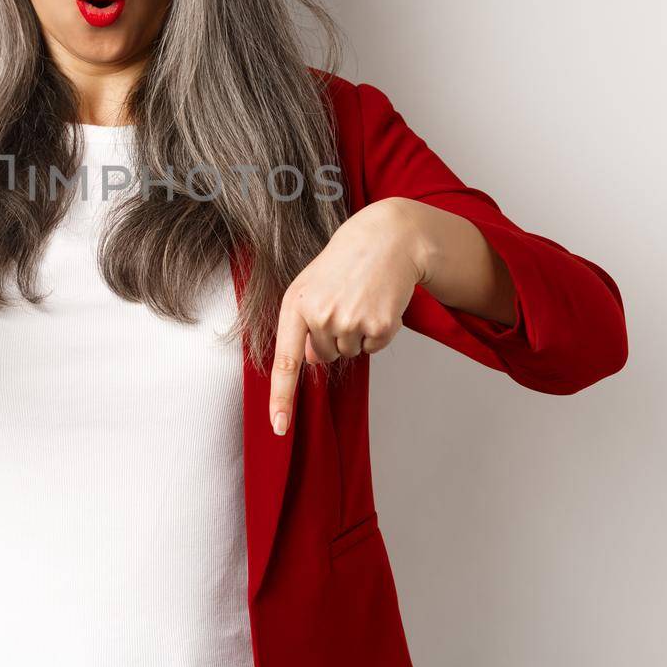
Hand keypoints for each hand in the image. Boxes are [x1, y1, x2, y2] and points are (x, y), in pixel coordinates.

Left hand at [269, 198, 428, 434]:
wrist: (386, 239)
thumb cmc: (344, 263)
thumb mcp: (311, 287)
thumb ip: (302, 325)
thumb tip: (309, 361)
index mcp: (295, 305)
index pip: (286, 361)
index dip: (282, 397)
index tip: (279, 427)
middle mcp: (320, 316)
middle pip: (323, 357)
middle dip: (333, 336)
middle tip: (344, 301)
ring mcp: (350, 322)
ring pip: (349, 353)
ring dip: (356, 332)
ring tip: (360, 298)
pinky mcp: (379, 327)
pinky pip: (374, 348)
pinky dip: (378, 332)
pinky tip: (378, 303)